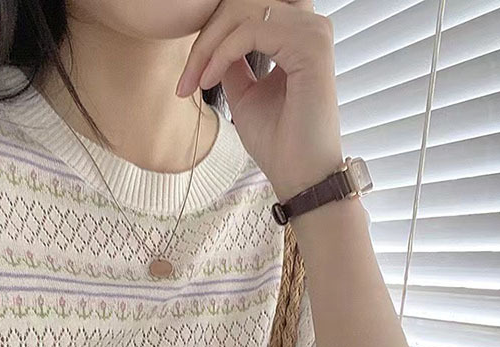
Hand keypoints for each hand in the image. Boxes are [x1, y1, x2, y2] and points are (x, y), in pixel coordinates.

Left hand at [176, 0, 342, 202]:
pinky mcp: (312, 46)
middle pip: (244, 4)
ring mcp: (313, 33)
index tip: (188, 79)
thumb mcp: (244, 94)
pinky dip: (223, 52)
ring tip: (197, 80)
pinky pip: (251, 30)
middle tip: (186, 78)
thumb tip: (212, 41)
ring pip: (244, 11)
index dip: (212, 35)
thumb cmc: (278, 143)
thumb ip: (232, 62)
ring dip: (210, 45)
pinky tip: (209, 80)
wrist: (300, 176)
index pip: (248, 12)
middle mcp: (309, 28)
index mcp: (296, 37)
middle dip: (206, 36)